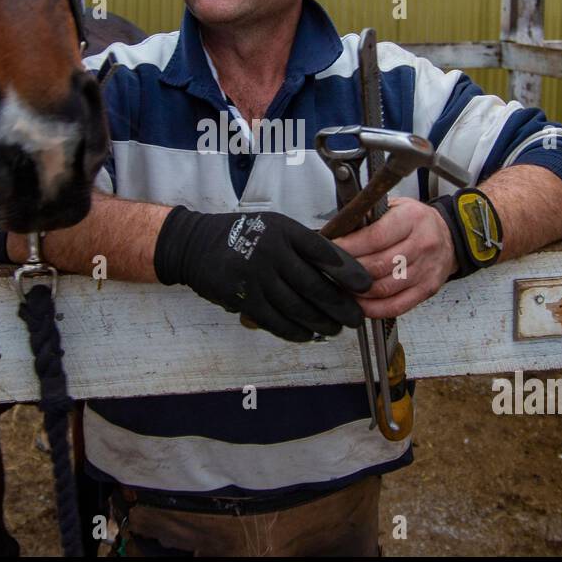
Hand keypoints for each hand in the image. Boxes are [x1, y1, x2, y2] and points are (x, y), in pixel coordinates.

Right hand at [153, 207, 372, 341]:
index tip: (366, 287)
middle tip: (354, 318)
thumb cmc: (242, 234)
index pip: (325, 253)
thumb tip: (340, 272)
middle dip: (340, 307)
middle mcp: (272, 252)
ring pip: (298, 308)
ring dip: (321, 323)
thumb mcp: (274, 226)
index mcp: (285, 231)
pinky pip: (276, 321)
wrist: (195, 244)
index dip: (350, 272)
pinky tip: (307, 334)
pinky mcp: (243, 298)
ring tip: (334, 329)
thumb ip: (303, 245)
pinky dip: (295, 331)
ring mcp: (256, 276)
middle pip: (316, 286)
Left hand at [331, 197, 456, 319]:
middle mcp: (421, 245)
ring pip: (384, 288)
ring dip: (358, 291)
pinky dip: (373, 308)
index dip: (349, 247)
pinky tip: (360, 303)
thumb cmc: (418, 222)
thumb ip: (371, 217)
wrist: (450, 237)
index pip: (375, 237)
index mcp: (412, 219)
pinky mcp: (426, 290)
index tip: (331, 250)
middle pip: (377, 265)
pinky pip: (396, 306)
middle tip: (332, 269)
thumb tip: (338, 230)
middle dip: (349, 270)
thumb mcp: (397, 206)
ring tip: (341, 285)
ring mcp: (425, 270)